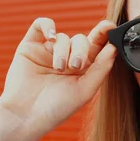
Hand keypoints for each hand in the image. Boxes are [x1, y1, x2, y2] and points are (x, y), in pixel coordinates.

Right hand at [0, 17, 117, 139]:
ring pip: (63, 37)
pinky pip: (40, 25)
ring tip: (58, 68)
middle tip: (75, 66)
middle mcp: (67, 58)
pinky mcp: (30, 46)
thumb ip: (101, 68)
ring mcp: (49, 52)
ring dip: (63, 51)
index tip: (110, 27)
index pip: (96, 47)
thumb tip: (113, 47)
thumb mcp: (85, 90)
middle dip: (81, 50)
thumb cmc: (57, 108)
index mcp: (83, 69)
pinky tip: (51, 36)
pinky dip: (47, 25)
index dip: (104, 35)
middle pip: (81, 40)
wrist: (26, 115)